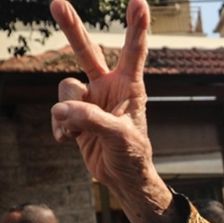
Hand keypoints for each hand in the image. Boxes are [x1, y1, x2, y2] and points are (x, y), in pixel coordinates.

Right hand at [50, 0, 151, 190]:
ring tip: (79, 132)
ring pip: (65, 89)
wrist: (121, 177)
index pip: (133, 52)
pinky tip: (70, 140)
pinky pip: (57, 111)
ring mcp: (89, 99)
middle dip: (71, 28)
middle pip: (86, 51)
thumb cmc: (132, 155)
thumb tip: (63, 109)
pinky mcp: (74, 114)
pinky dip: (60, 127)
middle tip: (56, 2)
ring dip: (68, 112)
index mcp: (130, 87)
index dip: (136, 27)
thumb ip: (92, 120)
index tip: (139, 2)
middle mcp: (108, 87)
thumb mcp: (120, 138)